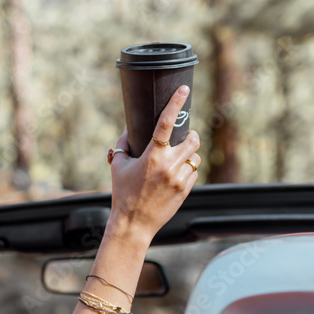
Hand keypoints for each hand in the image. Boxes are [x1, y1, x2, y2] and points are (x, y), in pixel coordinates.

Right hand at [107, 86, 200, 241]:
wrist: (133, 224)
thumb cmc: (123, 194)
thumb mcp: (119, 167)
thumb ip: (123, 145)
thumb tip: (129, 127)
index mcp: (152, 156)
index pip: (166, 123)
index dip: (175, 103)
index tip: (183, 90)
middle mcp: (168, 166)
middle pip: (192, 139)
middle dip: (190, 136)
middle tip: (184, 137)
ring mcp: (179, 179)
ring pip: (195, 157)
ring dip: (189, 155)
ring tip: (177, 160)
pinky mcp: (185, 190)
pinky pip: (194, 173)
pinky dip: (188, 171)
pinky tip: (175, 176)